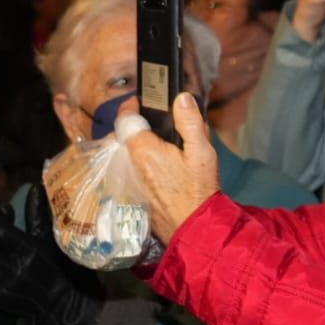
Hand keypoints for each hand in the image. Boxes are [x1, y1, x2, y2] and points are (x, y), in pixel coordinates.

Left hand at [123, 93, 222, 241]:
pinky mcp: (130, 191)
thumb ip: (191, 122)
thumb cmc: (198, 191)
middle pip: (122, 135)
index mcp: (143, 149)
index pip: (125, 118)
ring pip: (124, 152)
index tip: (141, 102)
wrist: (192, 227)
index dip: (132, 106)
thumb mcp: (203, 153)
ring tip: (159, 145)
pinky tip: (157, 168)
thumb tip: (181, 98)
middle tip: (158, 126)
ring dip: (136, 145)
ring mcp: (127, 178)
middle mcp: (128, 162)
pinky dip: (137, 163)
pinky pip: (127, 168)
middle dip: (136, 127)